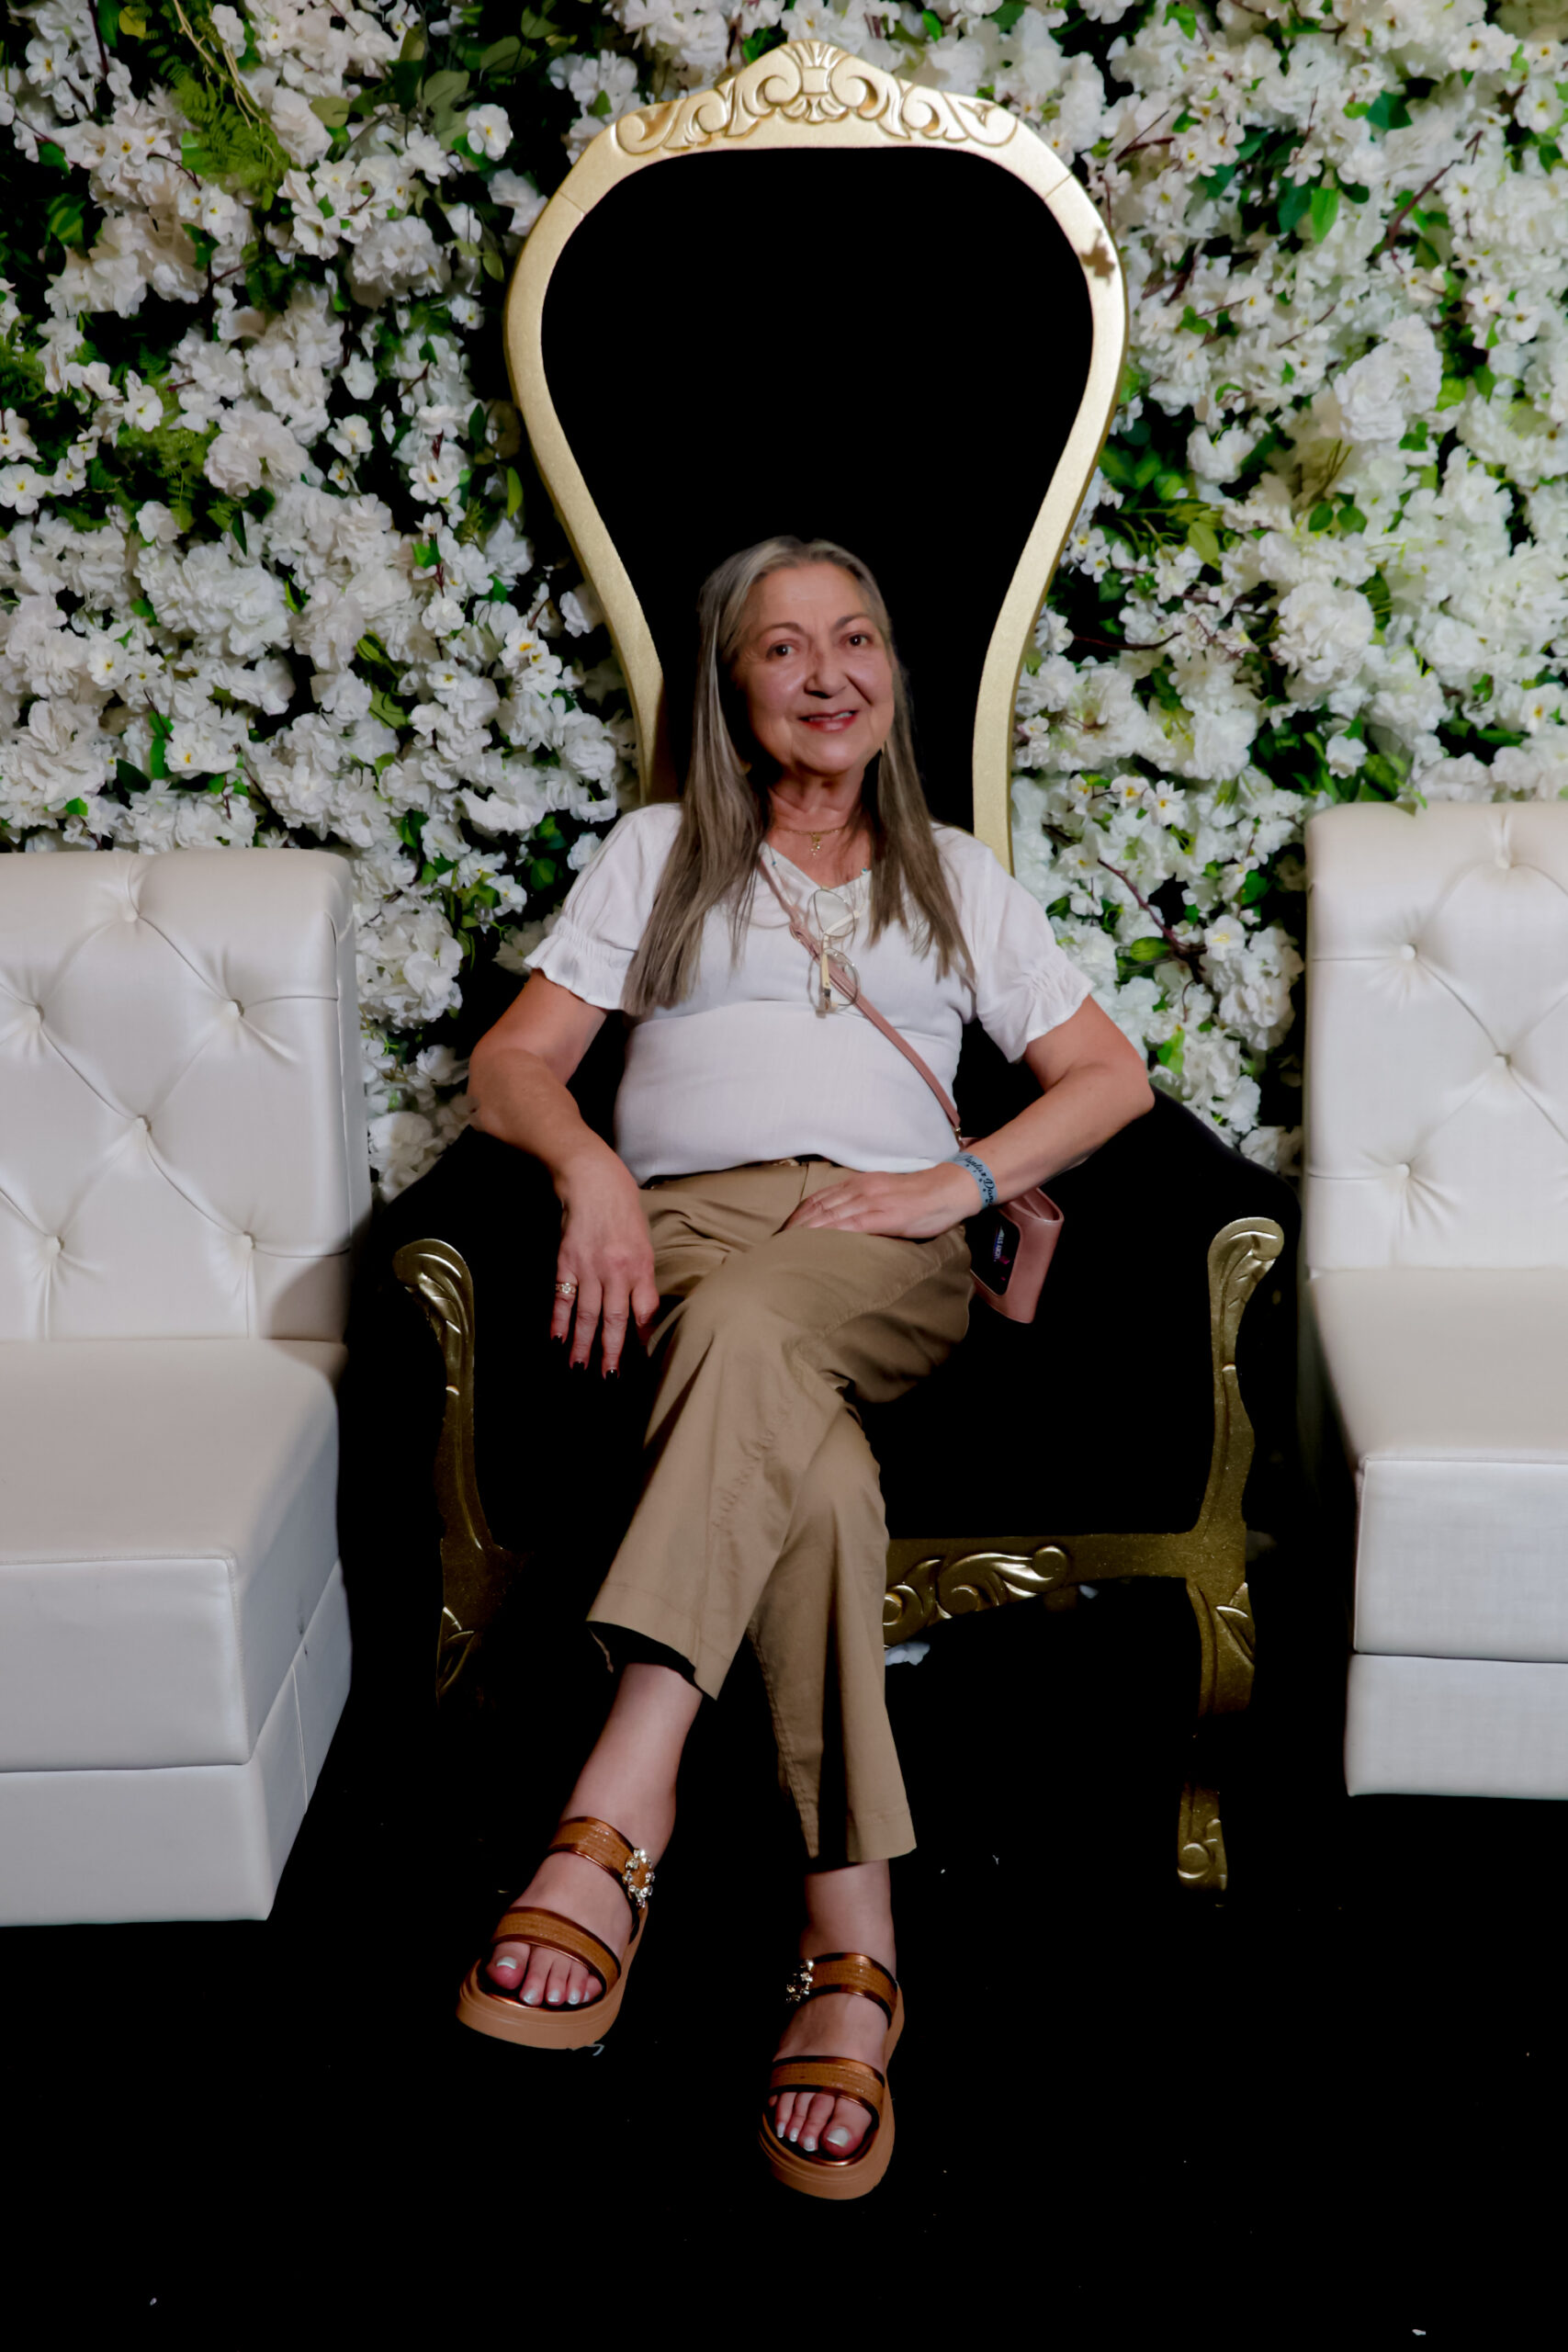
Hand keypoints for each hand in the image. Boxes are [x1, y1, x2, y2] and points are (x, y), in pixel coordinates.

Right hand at [551, 1147, 660, 1374]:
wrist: (592, 1180)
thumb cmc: (624, 1208)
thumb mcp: (644, 1241)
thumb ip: (642, 1275)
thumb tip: (640, 1309)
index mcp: (641, 1266)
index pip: (645, 1311)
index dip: (644, 1338)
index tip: (643, 1360)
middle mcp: (616, 1272)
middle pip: (614, 1321)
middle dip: (611, 1353)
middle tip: (608, 1380)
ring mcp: (588, 1269)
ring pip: (587, 1316)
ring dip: (582, 1346)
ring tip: (579, 1370)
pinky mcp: (566, 1263)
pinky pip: (563, 1299)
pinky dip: (558, 1322)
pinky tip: (556, 1342)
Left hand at [781, 1163, 979, 1239]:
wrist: (948, 1189)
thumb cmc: (920, 1197)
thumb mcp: (885, 1195)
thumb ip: (864, 1205)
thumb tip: (844, 1224)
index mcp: (858, 1184)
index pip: (819, 1199)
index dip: (798, 1215)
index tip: (783, 1232)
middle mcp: (859, 1189)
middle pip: (817, 1207)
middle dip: (794, 1227)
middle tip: (776, 1246)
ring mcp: (870, 1201)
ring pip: (828, 1216)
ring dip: (805, 1233)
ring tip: (788, 1249)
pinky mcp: (883, 1215)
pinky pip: (849, 1225)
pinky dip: (829, 1235)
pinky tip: (816, 1246)